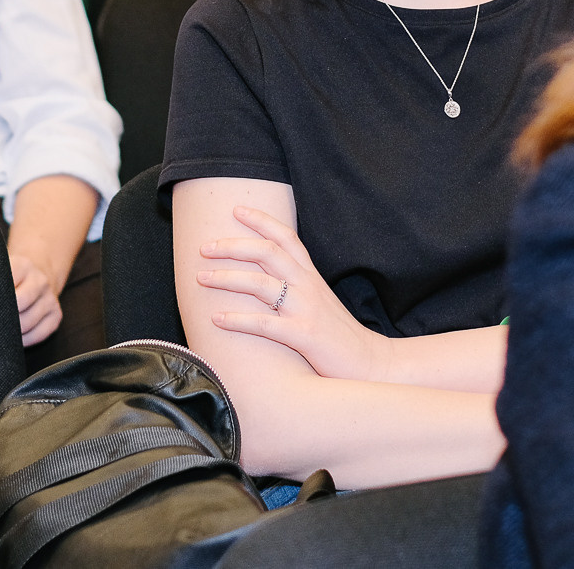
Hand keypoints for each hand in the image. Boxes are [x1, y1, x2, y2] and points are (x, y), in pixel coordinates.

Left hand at [10, 247, 63, 346]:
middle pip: (18, 304)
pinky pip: (38, 335)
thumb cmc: (9, 279)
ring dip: (10, 332)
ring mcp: (50, 298)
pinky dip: (23, 340)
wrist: (38, 276)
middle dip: (1, 317)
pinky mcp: (56, 315)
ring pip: (26, 323)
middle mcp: (40, 281)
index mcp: (22, 266)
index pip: (6, 283)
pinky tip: (15, 338)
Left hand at [197, 205, 390, 381]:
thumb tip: (264, 280)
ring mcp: (306, 309)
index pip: (285, 237)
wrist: (372, 364)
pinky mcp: (304, 336)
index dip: (261, 220)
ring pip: (260, 283)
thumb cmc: (340, 336)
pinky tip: (217, 318)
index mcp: (311, 276)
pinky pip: (265, 323)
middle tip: (204, 247)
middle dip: (232, 246)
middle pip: (266, 252)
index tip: (236, 209)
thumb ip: (296, 289)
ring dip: (227, 278)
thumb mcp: (319, 303)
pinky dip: (238, 319)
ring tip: (201, 278)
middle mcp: (308, 286)